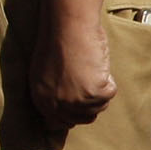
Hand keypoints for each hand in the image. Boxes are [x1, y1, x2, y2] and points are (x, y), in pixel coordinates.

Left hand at [27, 2, 118, 128]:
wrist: (68, 26)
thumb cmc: (57, 42)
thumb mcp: (44, 73)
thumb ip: (52, 93)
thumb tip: (63, 110)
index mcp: (40, 99)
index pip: (58, 123)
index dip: (73, 114)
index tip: (81, 103)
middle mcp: (56, 104)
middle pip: (82, 119)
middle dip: (89, 103)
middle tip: (89, 80)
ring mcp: (75, 100)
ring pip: (99, 107)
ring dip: (100, 90)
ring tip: (90, 69)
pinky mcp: (93, 92)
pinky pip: (110, 94)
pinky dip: (109, 80)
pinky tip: (97, 64)